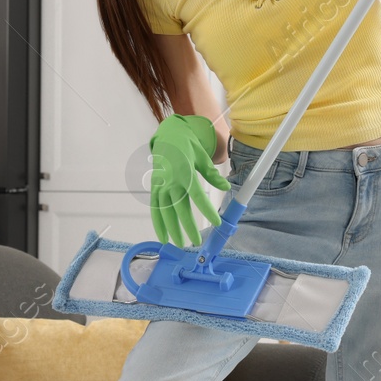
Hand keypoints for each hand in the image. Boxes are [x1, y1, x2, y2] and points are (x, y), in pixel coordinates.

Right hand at [148, 113, 228, 247]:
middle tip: (196, 241)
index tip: (216, 222)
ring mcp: (160, 185)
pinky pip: (155, 208)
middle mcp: (170, 180)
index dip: (207, 210)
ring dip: (171, 229)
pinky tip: (163, 237)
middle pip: (179, 208)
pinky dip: (157, 223)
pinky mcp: (154, 188)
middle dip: (188, 227)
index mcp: (185, 171)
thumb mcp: (202, 156)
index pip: (197, 196)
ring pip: (165, 211)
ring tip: (179, 244)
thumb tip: (226, 187)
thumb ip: (212, 174)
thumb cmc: (188, 146)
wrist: (168, 136)